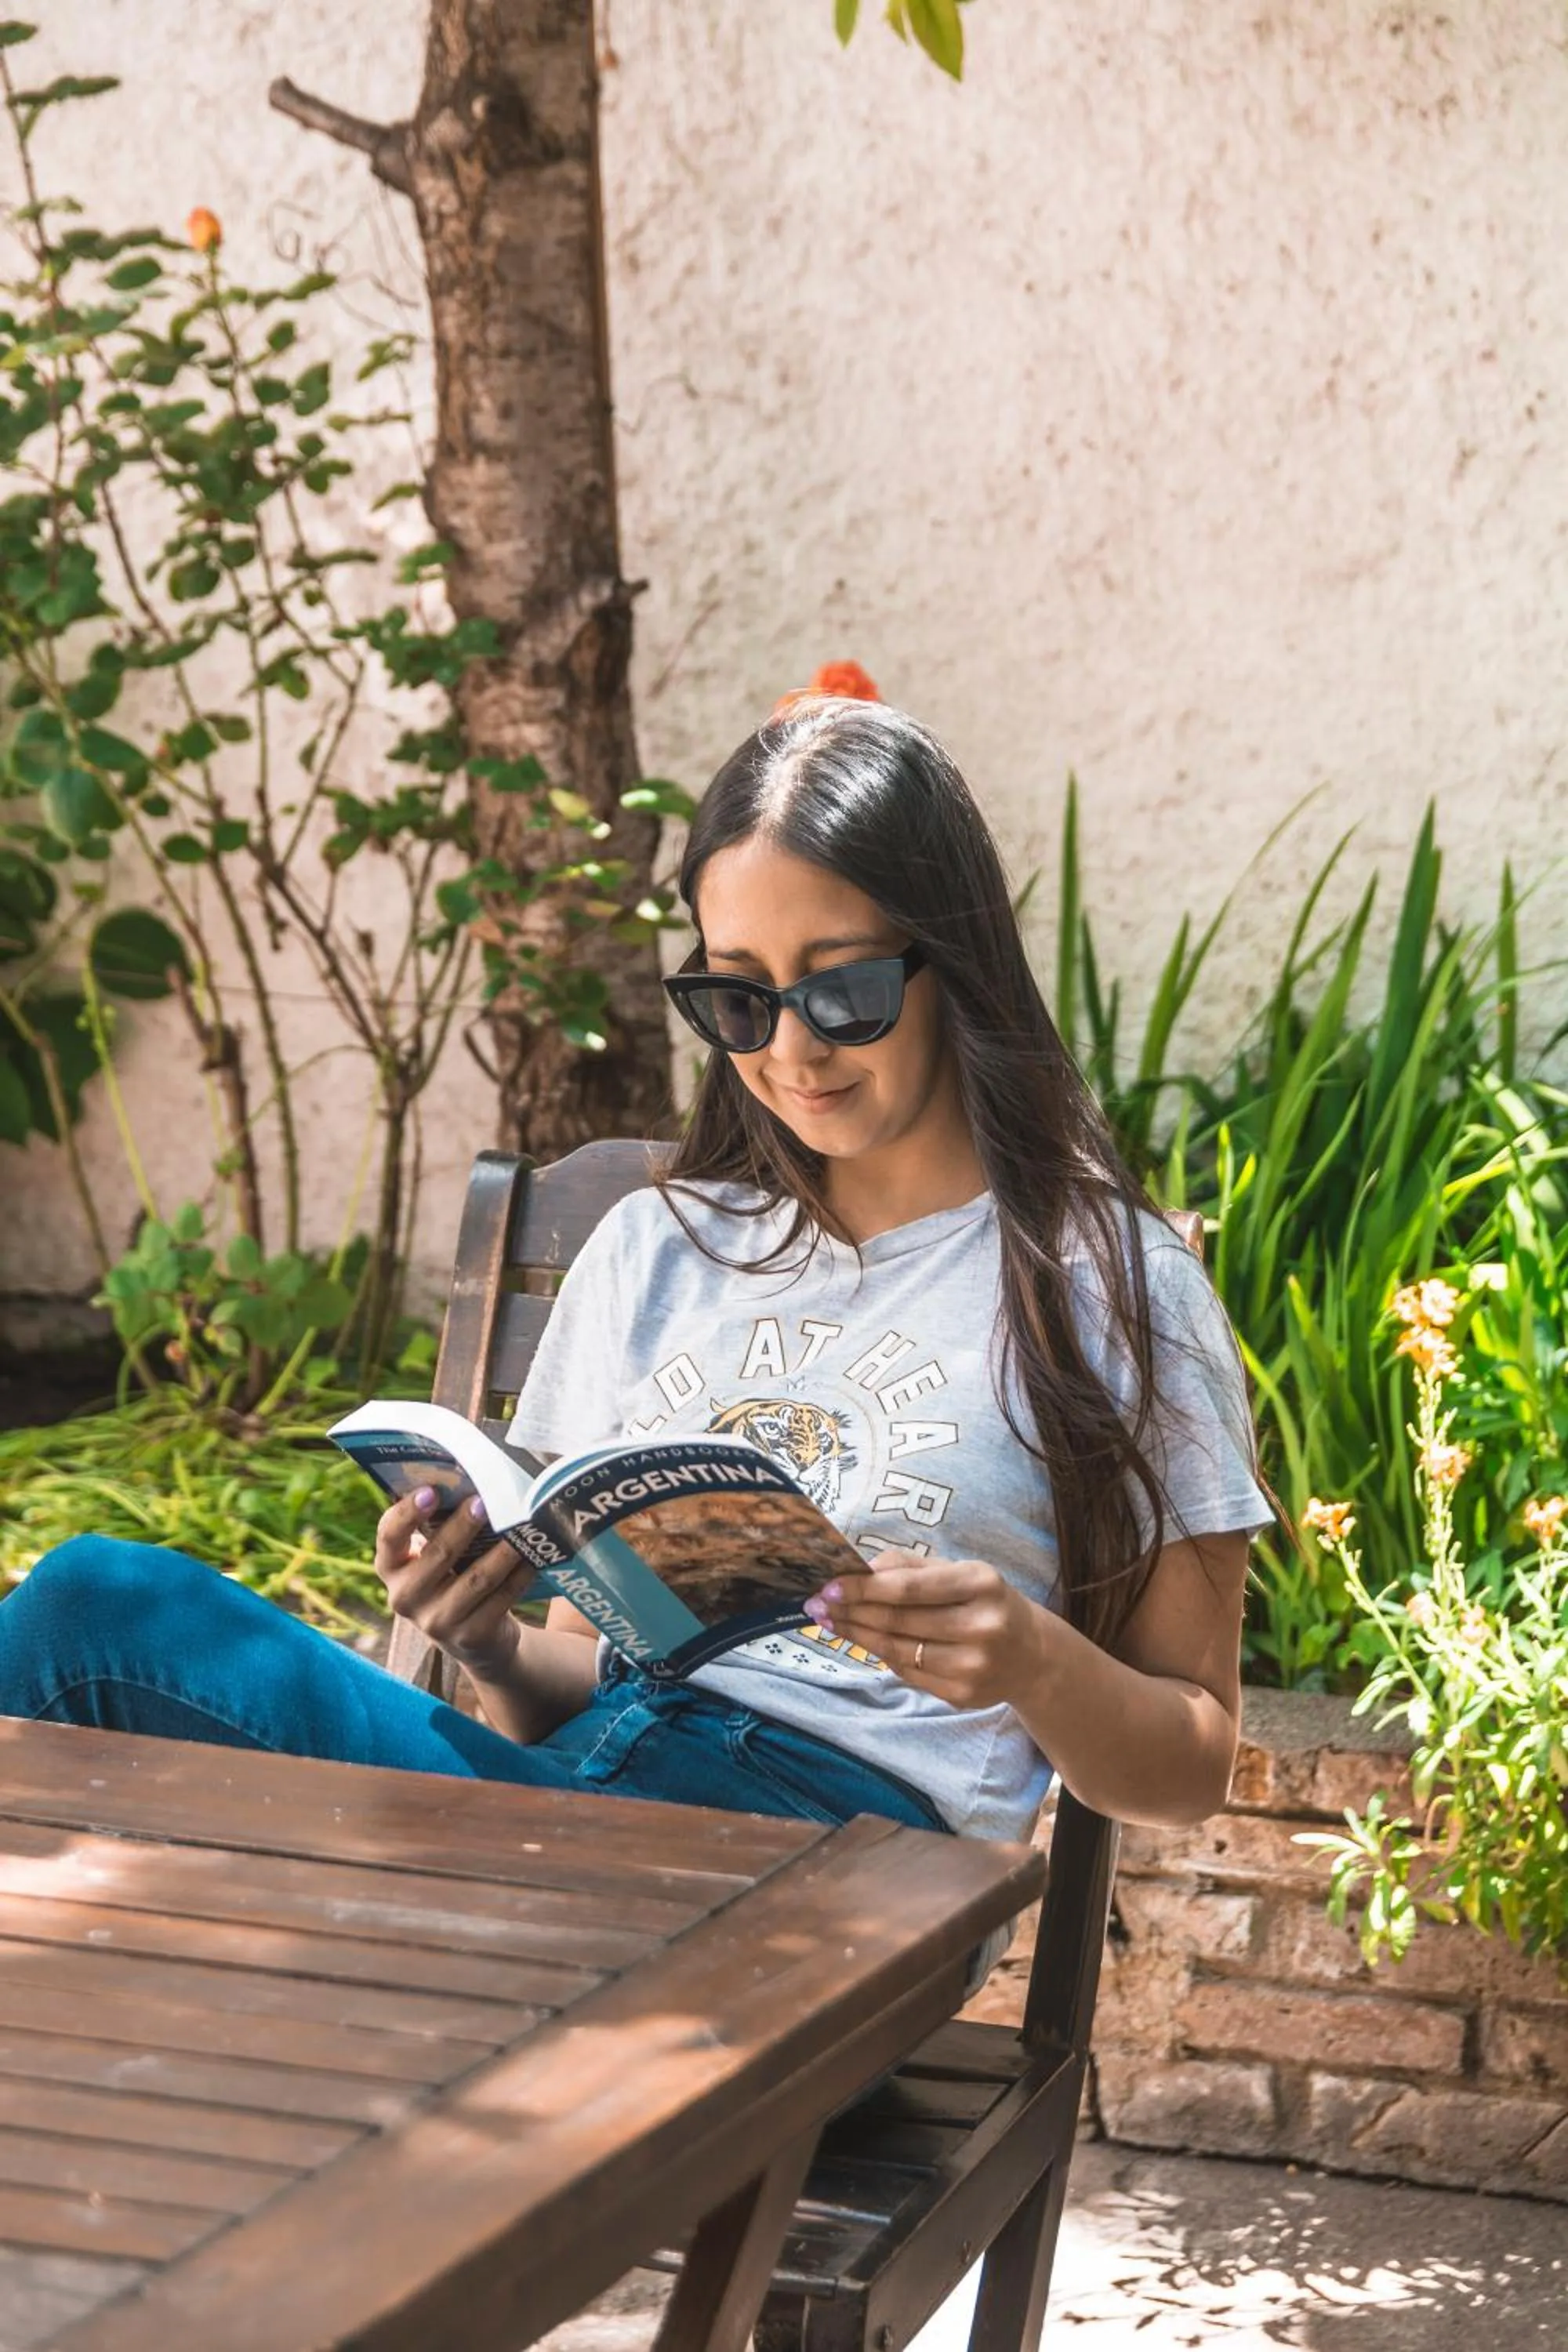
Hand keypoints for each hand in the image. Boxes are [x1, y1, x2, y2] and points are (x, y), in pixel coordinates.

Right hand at [373, 1489, 536, 1681]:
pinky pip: (501, 1598)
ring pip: (476, 1579)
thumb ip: (436, 1527)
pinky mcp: (470, 1637)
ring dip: (501, 1550)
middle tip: (484, 1501)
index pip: (389, 1536)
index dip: (407, 1513)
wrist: (472, 1638)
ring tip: (520, 1525)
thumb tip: (466, 1479)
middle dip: (463, 1525)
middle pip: (438, 1555)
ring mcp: (437, 1622)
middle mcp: (405, 1597)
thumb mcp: (431, 1557)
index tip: (430, 1491)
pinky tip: (534, 1555)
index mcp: (390, 1568)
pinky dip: (520, 1574)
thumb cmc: (449, 1578)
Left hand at [804, 1549, 1045, 1709]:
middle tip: (816, 1604)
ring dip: (857, 1635)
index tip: (829, 1586)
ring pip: (897, 1651)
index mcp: (981, 1584)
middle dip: (851, 1611)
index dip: (865, 1588)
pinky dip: (881, 1655)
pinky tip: (863, 1641)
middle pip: (899, 1621)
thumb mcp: (959, 1572)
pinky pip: (907, 1673)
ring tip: (831, 1621)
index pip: (910, 1588)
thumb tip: (858, 1570)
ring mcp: (973, 1666)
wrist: (1031, 1655)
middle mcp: (982, 1626)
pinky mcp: (962, 1696)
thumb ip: (909, 1567)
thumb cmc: (984, 1602)